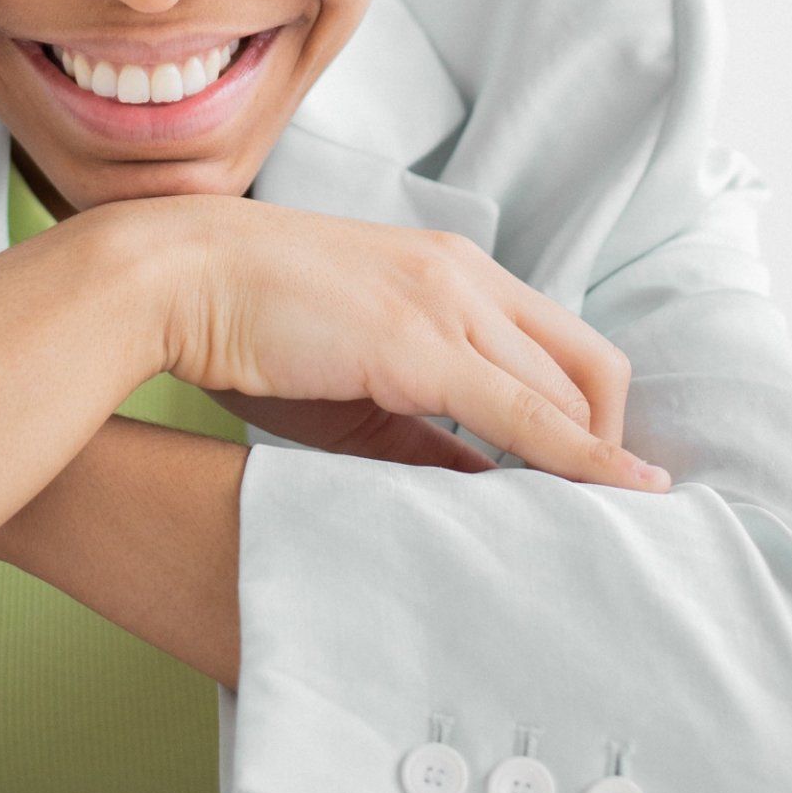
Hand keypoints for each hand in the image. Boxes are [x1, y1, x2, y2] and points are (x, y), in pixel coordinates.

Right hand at [161, 196, 667, 491]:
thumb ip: (426, 433)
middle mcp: (465, 275)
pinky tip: (613, 494)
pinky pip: (527, 415)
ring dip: (599, 457)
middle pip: (588, 366)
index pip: (564, 343)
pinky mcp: (418, 346)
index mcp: (452, 270)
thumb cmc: (248, 329)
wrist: (174, 277)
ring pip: (568, 391)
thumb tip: (489, 490)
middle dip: (612, 441)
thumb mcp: (355, 381)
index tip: (611, 473)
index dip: (596, 414)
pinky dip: (580, 459)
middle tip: (609, 510)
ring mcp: (445, 304)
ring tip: (617, 522)